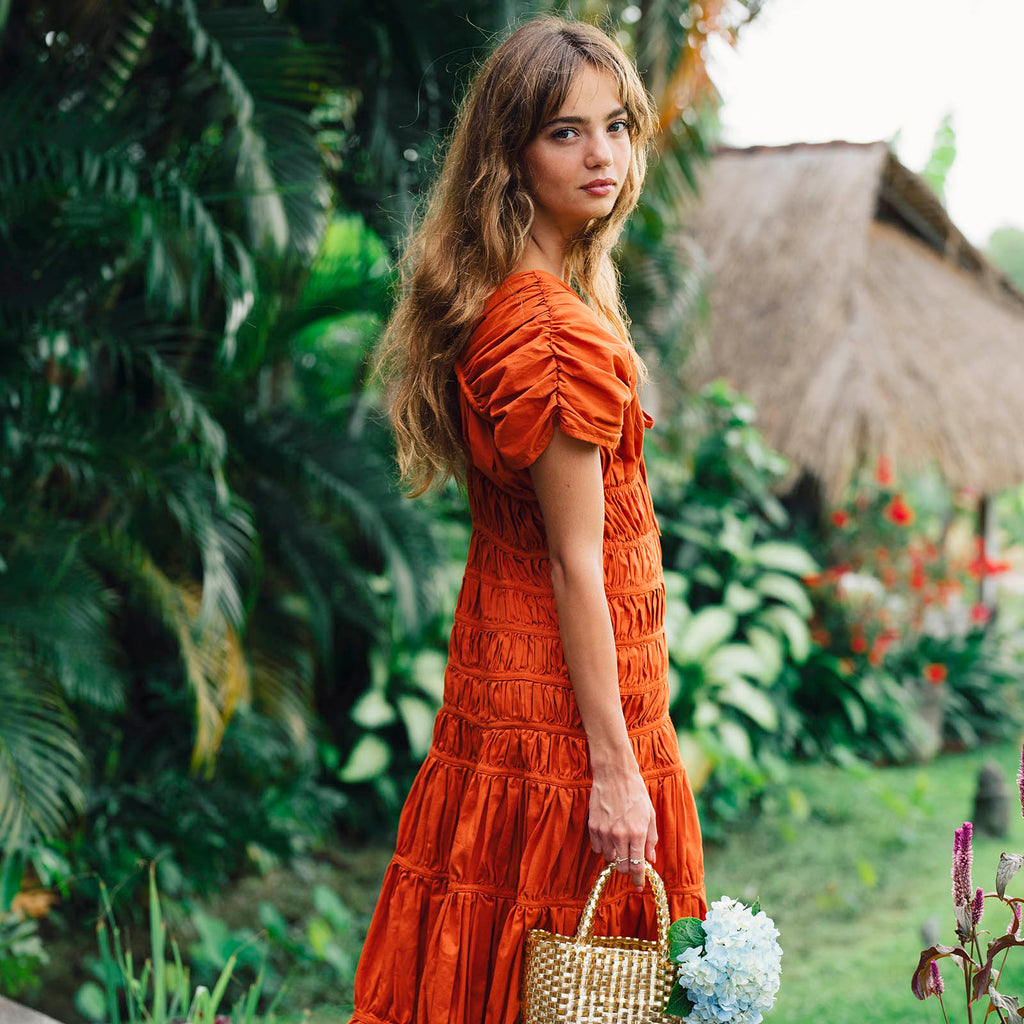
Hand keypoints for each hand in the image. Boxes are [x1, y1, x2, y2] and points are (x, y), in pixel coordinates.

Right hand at [588, 764, 657, 891]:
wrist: (614, 774)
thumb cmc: (636, 793)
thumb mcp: (650, 815)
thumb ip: (651, 840)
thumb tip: (650, 859)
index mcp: (637, 833)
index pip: (638, 866)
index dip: (638, 880)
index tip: (638, 887)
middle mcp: (620, 835)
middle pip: (622, 867)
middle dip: (627, 869)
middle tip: (631, 862)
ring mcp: (605, 831)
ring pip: (609, 859)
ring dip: (615, 857)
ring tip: (620, 844)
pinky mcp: (593, 826)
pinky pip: (597, 848)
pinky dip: (604, 848)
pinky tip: (609, 837)